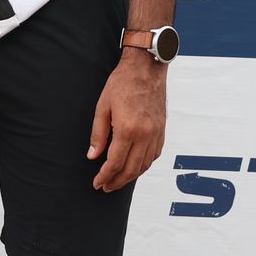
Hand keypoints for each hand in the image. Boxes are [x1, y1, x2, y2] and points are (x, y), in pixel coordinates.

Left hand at [85, 50, 166, 191]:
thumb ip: (98, 134)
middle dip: (117, 181)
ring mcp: (156, 134)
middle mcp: (145, 135)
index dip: (105, 176)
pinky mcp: (162, 130)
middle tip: (106, 187)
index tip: (97, 183)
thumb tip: (93, 156)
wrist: (146, 68)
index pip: (115, 163)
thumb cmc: (122, 83)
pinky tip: (135, 166)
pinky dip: (144, 165)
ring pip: (144, 165)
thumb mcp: (102, 106)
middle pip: (131, 169)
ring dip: (131, 176)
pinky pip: (154, 155)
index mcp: (128, 129)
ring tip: (118, 179)